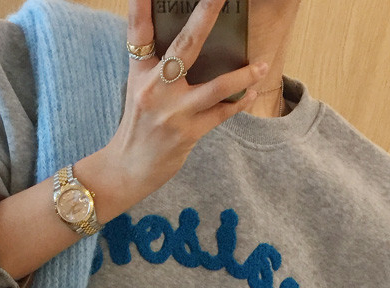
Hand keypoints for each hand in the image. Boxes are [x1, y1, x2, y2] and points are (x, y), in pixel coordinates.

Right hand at [111, 0, 266, 194]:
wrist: (127, 169)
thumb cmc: (138, 126)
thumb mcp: (139, 90)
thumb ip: (158, 67)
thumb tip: (191, 42)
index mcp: (139, 73)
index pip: (139, 31)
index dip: (142, 4)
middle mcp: (154, 88)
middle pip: (185, 46)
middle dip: (205, 16)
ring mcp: (173, 112)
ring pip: (215, 87)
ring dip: (242, 75)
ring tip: (261, 64)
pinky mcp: (187, 133)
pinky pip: (221, 114)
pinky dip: (238, 103)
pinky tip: (251, 93)